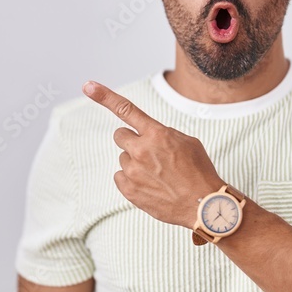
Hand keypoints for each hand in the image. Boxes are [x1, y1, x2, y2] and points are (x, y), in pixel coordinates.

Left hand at [82, 80, 225, 228]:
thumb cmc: (199, 172)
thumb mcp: (187, 142)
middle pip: (120, 136)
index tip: (88, 86)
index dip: (105, 96)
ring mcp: (133, 171)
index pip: (126, 109)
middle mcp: (141, 150)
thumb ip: (163, 134)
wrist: (203, 205)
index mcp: (156, 134)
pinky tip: (150, 185)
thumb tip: (149, 135)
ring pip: (123, 158)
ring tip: (157, 174)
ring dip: (135, 162)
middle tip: (148, 152)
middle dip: (131, 140)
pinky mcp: (129, 189)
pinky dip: (131, 179)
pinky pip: (119, 176)